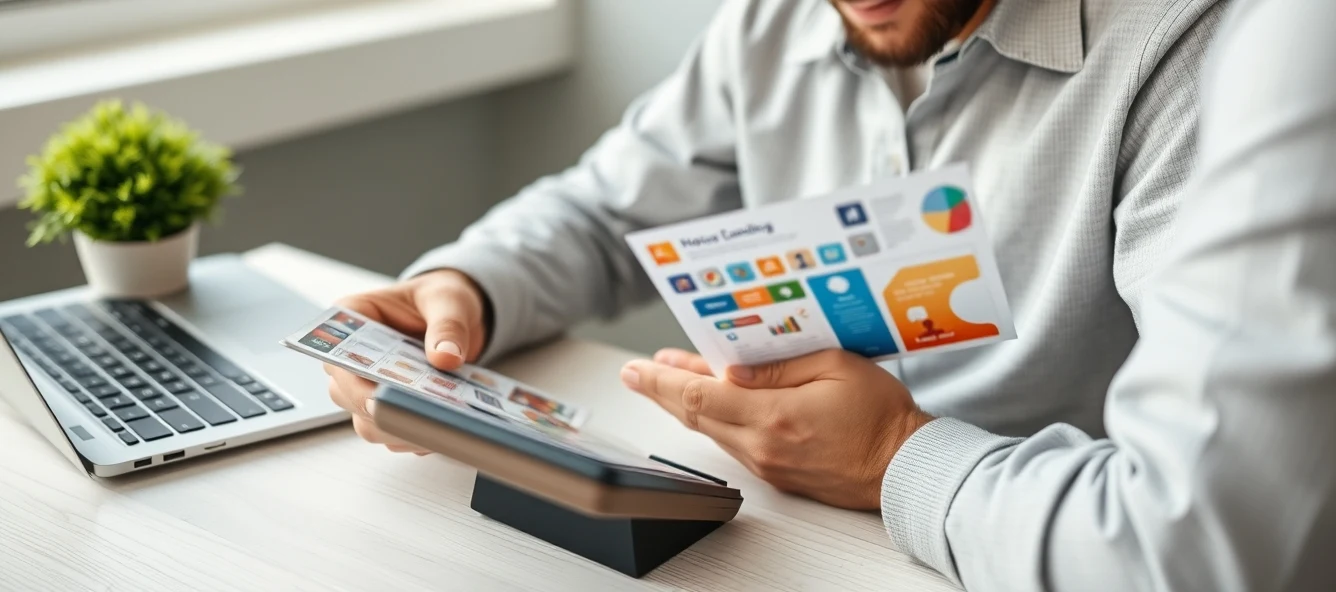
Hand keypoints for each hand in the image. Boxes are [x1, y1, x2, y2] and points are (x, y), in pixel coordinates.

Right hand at [324, 269, 488, 453]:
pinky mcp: (390, 407)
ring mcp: (368, 385)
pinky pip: (392, 432)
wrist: (461, 319)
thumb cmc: (442, 300)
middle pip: (345, 393)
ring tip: (432, 428)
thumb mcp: (449, 301)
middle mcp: (352, 357)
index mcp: (353, 317)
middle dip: (376, 409)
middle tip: (412, 418)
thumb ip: (448, 326)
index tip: (376, 394)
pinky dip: (413, 437)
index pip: (334, 348)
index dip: (349, 374)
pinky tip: (439, 433)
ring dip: (395, 428)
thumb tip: (445, 357)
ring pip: (365, 420)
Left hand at [622, 348, 932, 508]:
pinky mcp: (775, 474)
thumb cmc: (881, 416)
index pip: (699, 397)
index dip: (661, 381)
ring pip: (711, 430)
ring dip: (687, 404)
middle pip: (695, 416)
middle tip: (637, 372)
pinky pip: (733, 443)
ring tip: (670, 380)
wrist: (904, 465)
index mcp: (774, 415)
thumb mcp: (835, 365)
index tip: (636, 369)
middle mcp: (762, 445)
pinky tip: (713, 403)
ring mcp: (767, 464)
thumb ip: (779, 365)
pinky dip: (715, 420)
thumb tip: (731, 369)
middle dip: (662, 390)